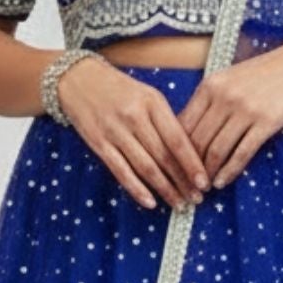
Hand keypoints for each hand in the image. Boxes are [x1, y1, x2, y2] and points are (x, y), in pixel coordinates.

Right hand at [53, 54, 211, 210]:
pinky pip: (121, 171)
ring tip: (179, 203)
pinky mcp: (99, 144)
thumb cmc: (119, 89)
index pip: (178, 139)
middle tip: (197, 199)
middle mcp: (135, 117)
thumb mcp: (148, 95)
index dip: (192, 164)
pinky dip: (137, 189)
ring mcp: (115, 131)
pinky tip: (150, 202)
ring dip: (164, 189)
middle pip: (164, 156)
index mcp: (153, 102)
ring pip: (145, 167)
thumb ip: (166, 120)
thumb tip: (190, 153)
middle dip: (183, 181)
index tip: (205, 182)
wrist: (78, 79)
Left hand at [175, 38, 282, 188]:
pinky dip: (229, 171)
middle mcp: (224, 97)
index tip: (173, 168)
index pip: (183, 124)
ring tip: (204, 188)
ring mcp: (245, 110)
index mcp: (210, 86)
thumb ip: (207, 102)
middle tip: (186, 185)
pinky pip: (242, 153)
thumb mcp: (228, 79)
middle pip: (197, 140)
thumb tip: (187, 133)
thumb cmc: (263, 73)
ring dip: (208, 173)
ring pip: (217, 150)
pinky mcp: (266, 123)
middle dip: (189, 167)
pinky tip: (222, 182)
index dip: (175, 151)